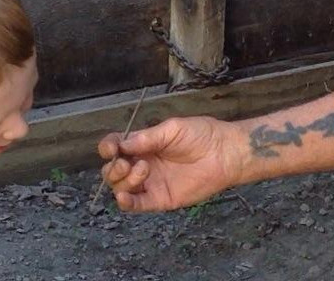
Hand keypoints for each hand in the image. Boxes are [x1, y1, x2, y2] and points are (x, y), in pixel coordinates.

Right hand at [97, 116, 246, 211]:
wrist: (224, 153)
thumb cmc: (201, 135)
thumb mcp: (172, 129)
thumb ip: (147, 138)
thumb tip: (123, 145)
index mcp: (142, 145)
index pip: (115, 147)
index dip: (108, 148)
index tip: (112, 149)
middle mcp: (142, 164)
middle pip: (113, 171)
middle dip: (113, 168)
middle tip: (126, 163)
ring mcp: (150, 183)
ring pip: (121, 188)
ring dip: (124, 181)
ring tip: (144, 170)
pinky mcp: (160, 199)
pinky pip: (137, 205)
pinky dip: (126, 203)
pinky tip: (124, 197)